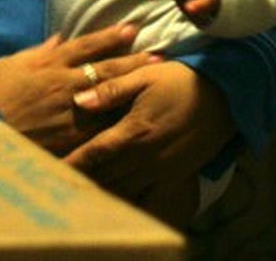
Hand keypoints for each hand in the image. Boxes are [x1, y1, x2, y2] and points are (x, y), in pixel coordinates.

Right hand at [0, 24, 159, 154]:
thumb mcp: (11, 64)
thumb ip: (39, 52)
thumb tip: (60, 38)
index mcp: (49, 64)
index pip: (87, 45)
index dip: (111, 36)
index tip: (132, 28)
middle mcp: (64, 85)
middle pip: (107, 70)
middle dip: (135, 62)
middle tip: (160, 56)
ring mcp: (69, 113)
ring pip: (110, 98)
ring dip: (133, 91)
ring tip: (155, 85)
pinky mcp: (69, 138)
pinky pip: (99, 128)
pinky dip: (118, 121)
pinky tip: (136, 119)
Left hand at [66, 61, 233, 213]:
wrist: (227, 95)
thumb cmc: (182, 80)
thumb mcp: (145, 76)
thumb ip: (111, 88)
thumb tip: (78, 98)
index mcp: (134, 131)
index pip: (94, 154)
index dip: (70, 163)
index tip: (48, 167)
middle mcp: (146, 157)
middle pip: (105, 178)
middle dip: (81, 181)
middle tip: (56, 182)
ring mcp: (162, 170)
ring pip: (123, 190)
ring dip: (101, 191)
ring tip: (79, 190)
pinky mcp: (175, 176)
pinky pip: (146, 196)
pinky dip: (128, 198)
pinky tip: (115, 196)